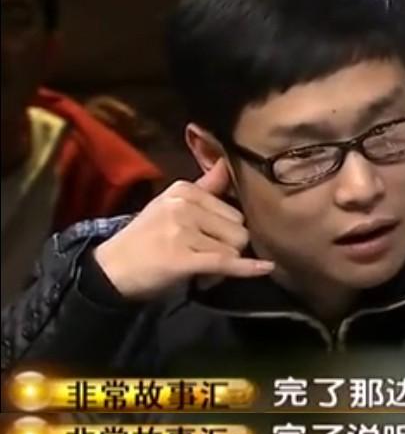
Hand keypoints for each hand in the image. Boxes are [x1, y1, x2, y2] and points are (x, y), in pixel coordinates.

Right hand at [93, 159, 273, 300]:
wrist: (110, 269)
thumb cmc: (145, 239)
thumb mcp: (170, 204)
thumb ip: (203, 187)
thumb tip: (226, 163)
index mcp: (183, 190)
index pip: (233, 209)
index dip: (226, 229)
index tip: (208, 240)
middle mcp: (184, 206)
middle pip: (239, 228)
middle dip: (229, 246)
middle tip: (204, 257)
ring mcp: (183, 232)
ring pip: (234, 247)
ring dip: (224, 263)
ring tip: (200, 268)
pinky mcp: (184, 258)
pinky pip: (227, 263)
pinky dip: (248, 269)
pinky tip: (266, 269)